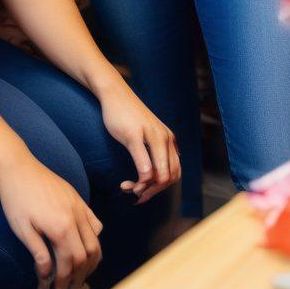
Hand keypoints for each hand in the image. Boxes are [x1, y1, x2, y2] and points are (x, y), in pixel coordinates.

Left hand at [0, 157, 101, 288]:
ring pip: (96, 240)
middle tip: (70, 286)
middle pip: (88, 255)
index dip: (64, 280)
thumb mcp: (22, 230)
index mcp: (61, 228)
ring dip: (91, 260)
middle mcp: (75, 217)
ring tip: (80, 271)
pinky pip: (95, 222)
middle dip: (80, 274)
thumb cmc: (15, 199)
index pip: (70, 263)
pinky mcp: (78, 198)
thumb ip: (39, 254)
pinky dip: (94, 238)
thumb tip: (48, 275)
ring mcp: (79, 206)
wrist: (17, 167)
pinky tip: (84, 245)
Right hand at [99, 82, 179, 203]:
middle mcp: (164, 138)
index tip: (143, 193)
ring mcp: (150, 136)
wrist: (114, 93)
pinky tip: (127, 184)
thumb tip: (154, 178)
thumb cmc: (128, 116)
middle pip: (169, 177)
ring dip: (145, 189)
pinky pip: (144, 164)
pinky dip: (140, 180)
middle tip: (136, 195)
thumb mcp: (146, 135)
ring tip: (128, 188)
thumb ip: (154, 153)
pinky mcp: (134, 135)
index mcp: (169, 139)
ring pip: (159, 175)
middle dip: (153, 192)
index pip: (175, 174)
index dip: (161, 189)